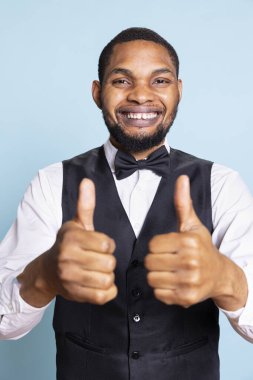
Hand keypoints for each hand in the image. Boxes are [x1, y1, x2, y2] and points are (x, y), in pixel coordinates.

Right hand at [18, 178, 117, 306]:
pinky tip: (98, 283)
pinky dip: (107, 291)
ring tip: (97, 271)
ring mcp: (71, 279)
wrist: (48, 271)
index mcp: (72, 238)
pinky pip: (104, 296)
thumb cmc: (67, 245)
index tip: (99, 245)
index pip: (107, 244)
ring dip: (107, 276)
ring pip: (108, 280)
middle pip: (109, 263)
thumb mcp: (76, 224)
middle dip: (108, 261)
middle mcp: (68, 258)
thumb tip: (87, 181)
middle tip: (98, 259)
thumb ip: (85, 204)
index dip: (107, 245)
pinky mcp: (76, 295)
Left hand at [144, 175, 224, 307]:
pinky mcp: (186, 298)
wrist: (221, 275)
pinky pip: (159, 294)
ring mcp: (189, 281)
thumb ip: (183, 203)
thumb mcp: (193, 225)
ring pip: (152, 279)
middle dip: (155, 260)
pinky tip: (174, 282)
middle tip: (167, 260)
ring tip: (169, 271)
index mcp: (188, 242)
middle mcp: (190, 262)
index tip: (167, 247)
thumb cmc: (203, 247)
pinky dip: (163, 290)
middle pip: (150, 262)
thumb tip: (182, 178)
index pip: (152, 245)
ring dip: (157, 275)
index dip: (157, 246)